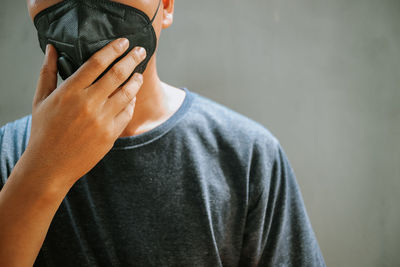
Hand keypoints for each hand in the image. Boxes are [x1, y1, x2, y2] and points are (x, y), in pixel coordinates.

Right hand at [23, 38, 145, 186]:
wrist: (50, 165)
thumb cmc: (43, 131)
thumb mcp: (41, 100)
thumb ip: (48, 72)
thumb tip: (51, 48)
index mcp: (70, 91)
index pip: (97, 62)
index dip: (113, 49)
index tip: (123, 41)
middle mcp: (88, 104)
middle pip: (117, 74)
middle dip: (132, 58)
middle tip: (140, 50)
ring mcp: (102, 120)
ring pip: (127, 93)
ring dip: (136, 80)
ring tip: (139, 73)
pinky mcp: (111, 135)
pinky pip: (127, 113)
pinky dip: (131, 102)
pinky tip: (131, 96)